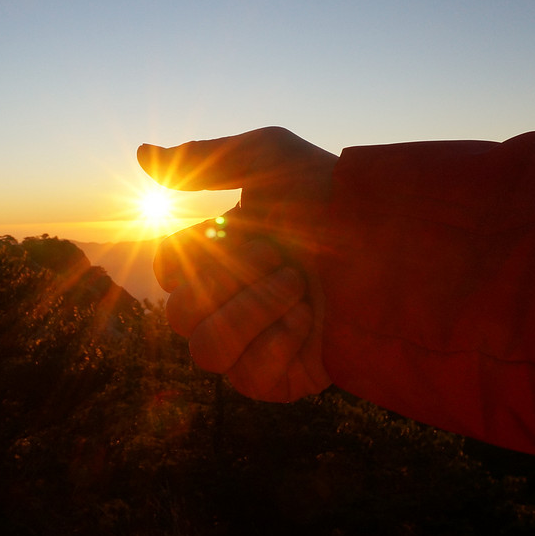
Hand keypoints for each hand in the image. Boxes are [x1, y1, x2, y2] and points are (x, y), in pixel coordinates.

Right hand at [137, 127, 336, 401]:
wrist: (395, 246)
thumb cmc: (334, 197)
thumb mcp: (268, 160)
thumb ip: (201, 159)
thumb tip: (139, 155)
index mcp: (218, 257)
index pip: (166, 271)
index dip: (186, 256)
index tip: (227, 232)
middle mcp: (228, 303)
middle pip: (178, 314)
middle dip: (228, 278)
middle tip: (278, 254)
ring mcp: (251, 346)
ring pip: (205, 351)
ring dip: (251, 310)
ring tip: (299, 284)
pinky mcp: (281, 381)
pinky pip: (248, 377)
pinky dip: (277, 343)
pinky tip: (311, 320)